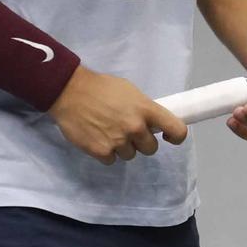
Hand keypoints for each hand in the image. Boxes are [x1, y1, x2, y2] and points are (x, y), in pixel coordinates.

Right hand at [47, 66, 188, 164]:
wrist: (69, 92)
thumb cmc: (101, 87)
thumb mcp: (129, 91)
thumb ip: (143, 107)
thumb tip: (151, 121)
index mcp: (146, 109)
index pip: (177, 129)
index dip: (176, 136)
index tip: (169, 137)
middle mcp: (136, 128)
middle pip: (151, 148)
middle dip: (141, 142)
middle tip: (128, 130)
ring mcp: (119, 141)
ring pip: (130, 155)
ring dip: (122, 147)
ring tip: (108, 131)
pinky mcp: (102, 152)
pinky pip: (112, 159)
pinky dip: (106, 151)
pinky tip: (98, 137)